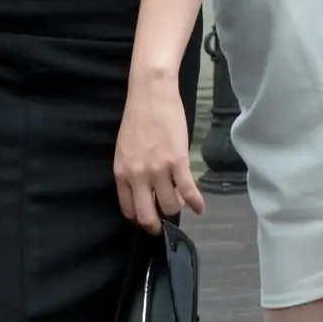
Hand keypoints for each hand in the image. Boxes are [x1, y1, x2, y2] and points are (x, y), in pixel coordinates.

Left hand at [114, 74, 203, 232]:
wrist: (150, 94)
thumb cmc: (137, 118)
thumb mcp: (124, 149)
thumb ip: (131, 171)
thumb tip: (143, 189)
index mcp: (122, 173)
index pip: (128, 208)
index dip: (139, 219)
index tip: (147, 220)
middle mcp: (138, 176)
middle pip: (147, 215)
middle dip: (156, 225)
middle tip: (163, 227)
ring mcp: (158, 170)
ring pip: (171, 205)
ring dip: (178, 207)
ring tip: (182, 201)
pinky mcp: (177, 161)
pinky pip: (189, 191)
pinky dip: (196, 203)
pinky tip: (200, 208)